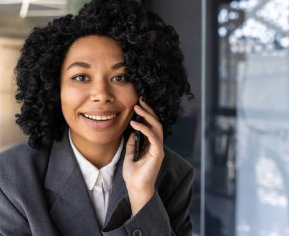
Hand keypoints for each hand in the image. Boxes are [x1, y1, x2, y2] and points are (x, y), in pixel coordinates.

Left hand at [123, 97, 163, 214]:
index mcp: (151, 145)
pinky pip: (153, 137)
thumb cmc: (133, 174)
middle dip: (149, 110)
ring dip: (147, 115)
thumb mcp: (130, 153)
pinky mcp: (157, 153)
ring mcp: (158, 149)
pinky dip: (144, 128)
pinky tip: (135, 123)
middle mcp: (157, 145)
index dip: (146, 114)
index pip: (152, 125)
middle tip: (140, 100)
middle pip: (156, 123)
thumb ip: (132, 142)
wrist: (136, 188)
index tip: (139, 104)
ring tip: (138, 107)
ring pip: (157, 127)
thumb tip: (131, 131)